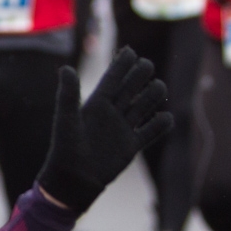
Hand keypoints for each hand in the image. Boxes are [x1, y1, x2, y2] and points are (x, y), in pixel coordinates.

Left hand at [37, 48, 171, 211]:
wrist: (73, 179)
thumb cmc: (65, 148)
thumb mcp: (66, 120)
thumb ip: (68, 95)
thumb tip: (66, 68)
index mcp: (96, 102)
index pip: (113, 77)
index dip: (122, 63)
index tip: (131, 51)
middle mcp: (112, 111)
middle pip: (133, 85)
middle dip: (141, 74)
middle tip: (146, 67)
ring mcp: (123, 127)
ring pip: (145, 104)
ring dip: (154, 95)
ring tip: (157, 90)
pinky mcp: (132, 144)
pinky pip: (152, 131)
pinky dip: (162, 124)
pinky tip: (165, 119)